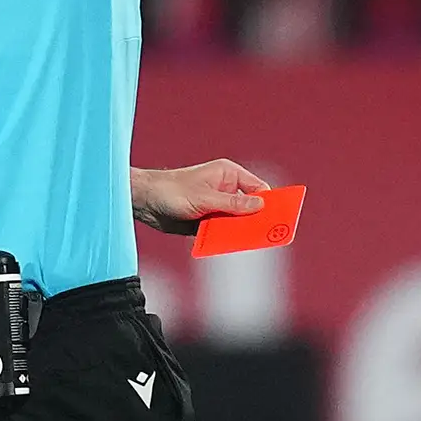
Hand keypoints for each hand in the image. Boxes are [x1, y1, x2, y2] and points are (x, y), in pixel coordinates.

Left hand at [131, 158, 269, 234]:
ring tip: (242, 242)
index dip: (269, 202)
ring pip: (236, 222)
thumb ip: (232, 203)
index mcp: (228, 175)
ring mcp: (216, 206)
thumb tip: (261, 205)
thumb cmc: (171, 191)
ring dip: (238, 232)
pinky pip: (222, 232)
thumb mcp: (204, 198)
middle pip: (250, 207)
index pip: (258, 188)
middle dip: (255, 220)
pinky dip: (223, 239)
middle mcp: (225, 190)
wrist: (143, 202)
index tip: (277, 218)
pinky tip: (224, 245)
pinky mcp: (207, 221)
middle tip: (265, 235)